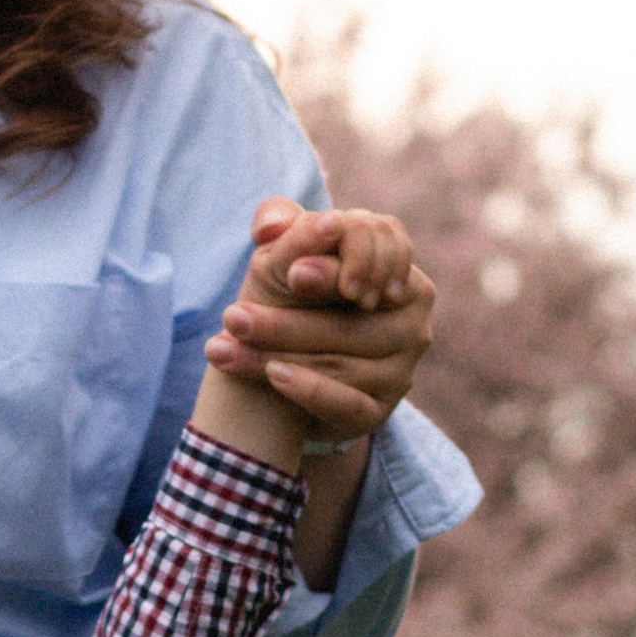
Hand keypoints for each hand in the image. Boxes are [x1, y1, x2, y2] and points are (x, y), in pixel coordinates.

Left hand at [203, 198, 435, 446]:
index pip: (385, 256)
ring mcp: (400, 371)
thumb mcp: (289, 256)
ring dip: (276, 356)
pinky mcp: (379, 412)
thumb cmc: (297, 301)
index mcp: (401, 274)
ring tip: (224, 351)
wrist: (293, 375)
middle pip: (350, 320)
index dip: (341, 265)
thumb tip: (272, 224)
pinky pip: (347, 403)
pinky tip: (272, 376)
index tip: (294, 273)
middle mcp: (411, 323)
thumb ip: (285, 227)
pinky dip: (309, 389)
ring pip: (340, 362)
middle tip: (232, 317)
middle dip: (284, 319)